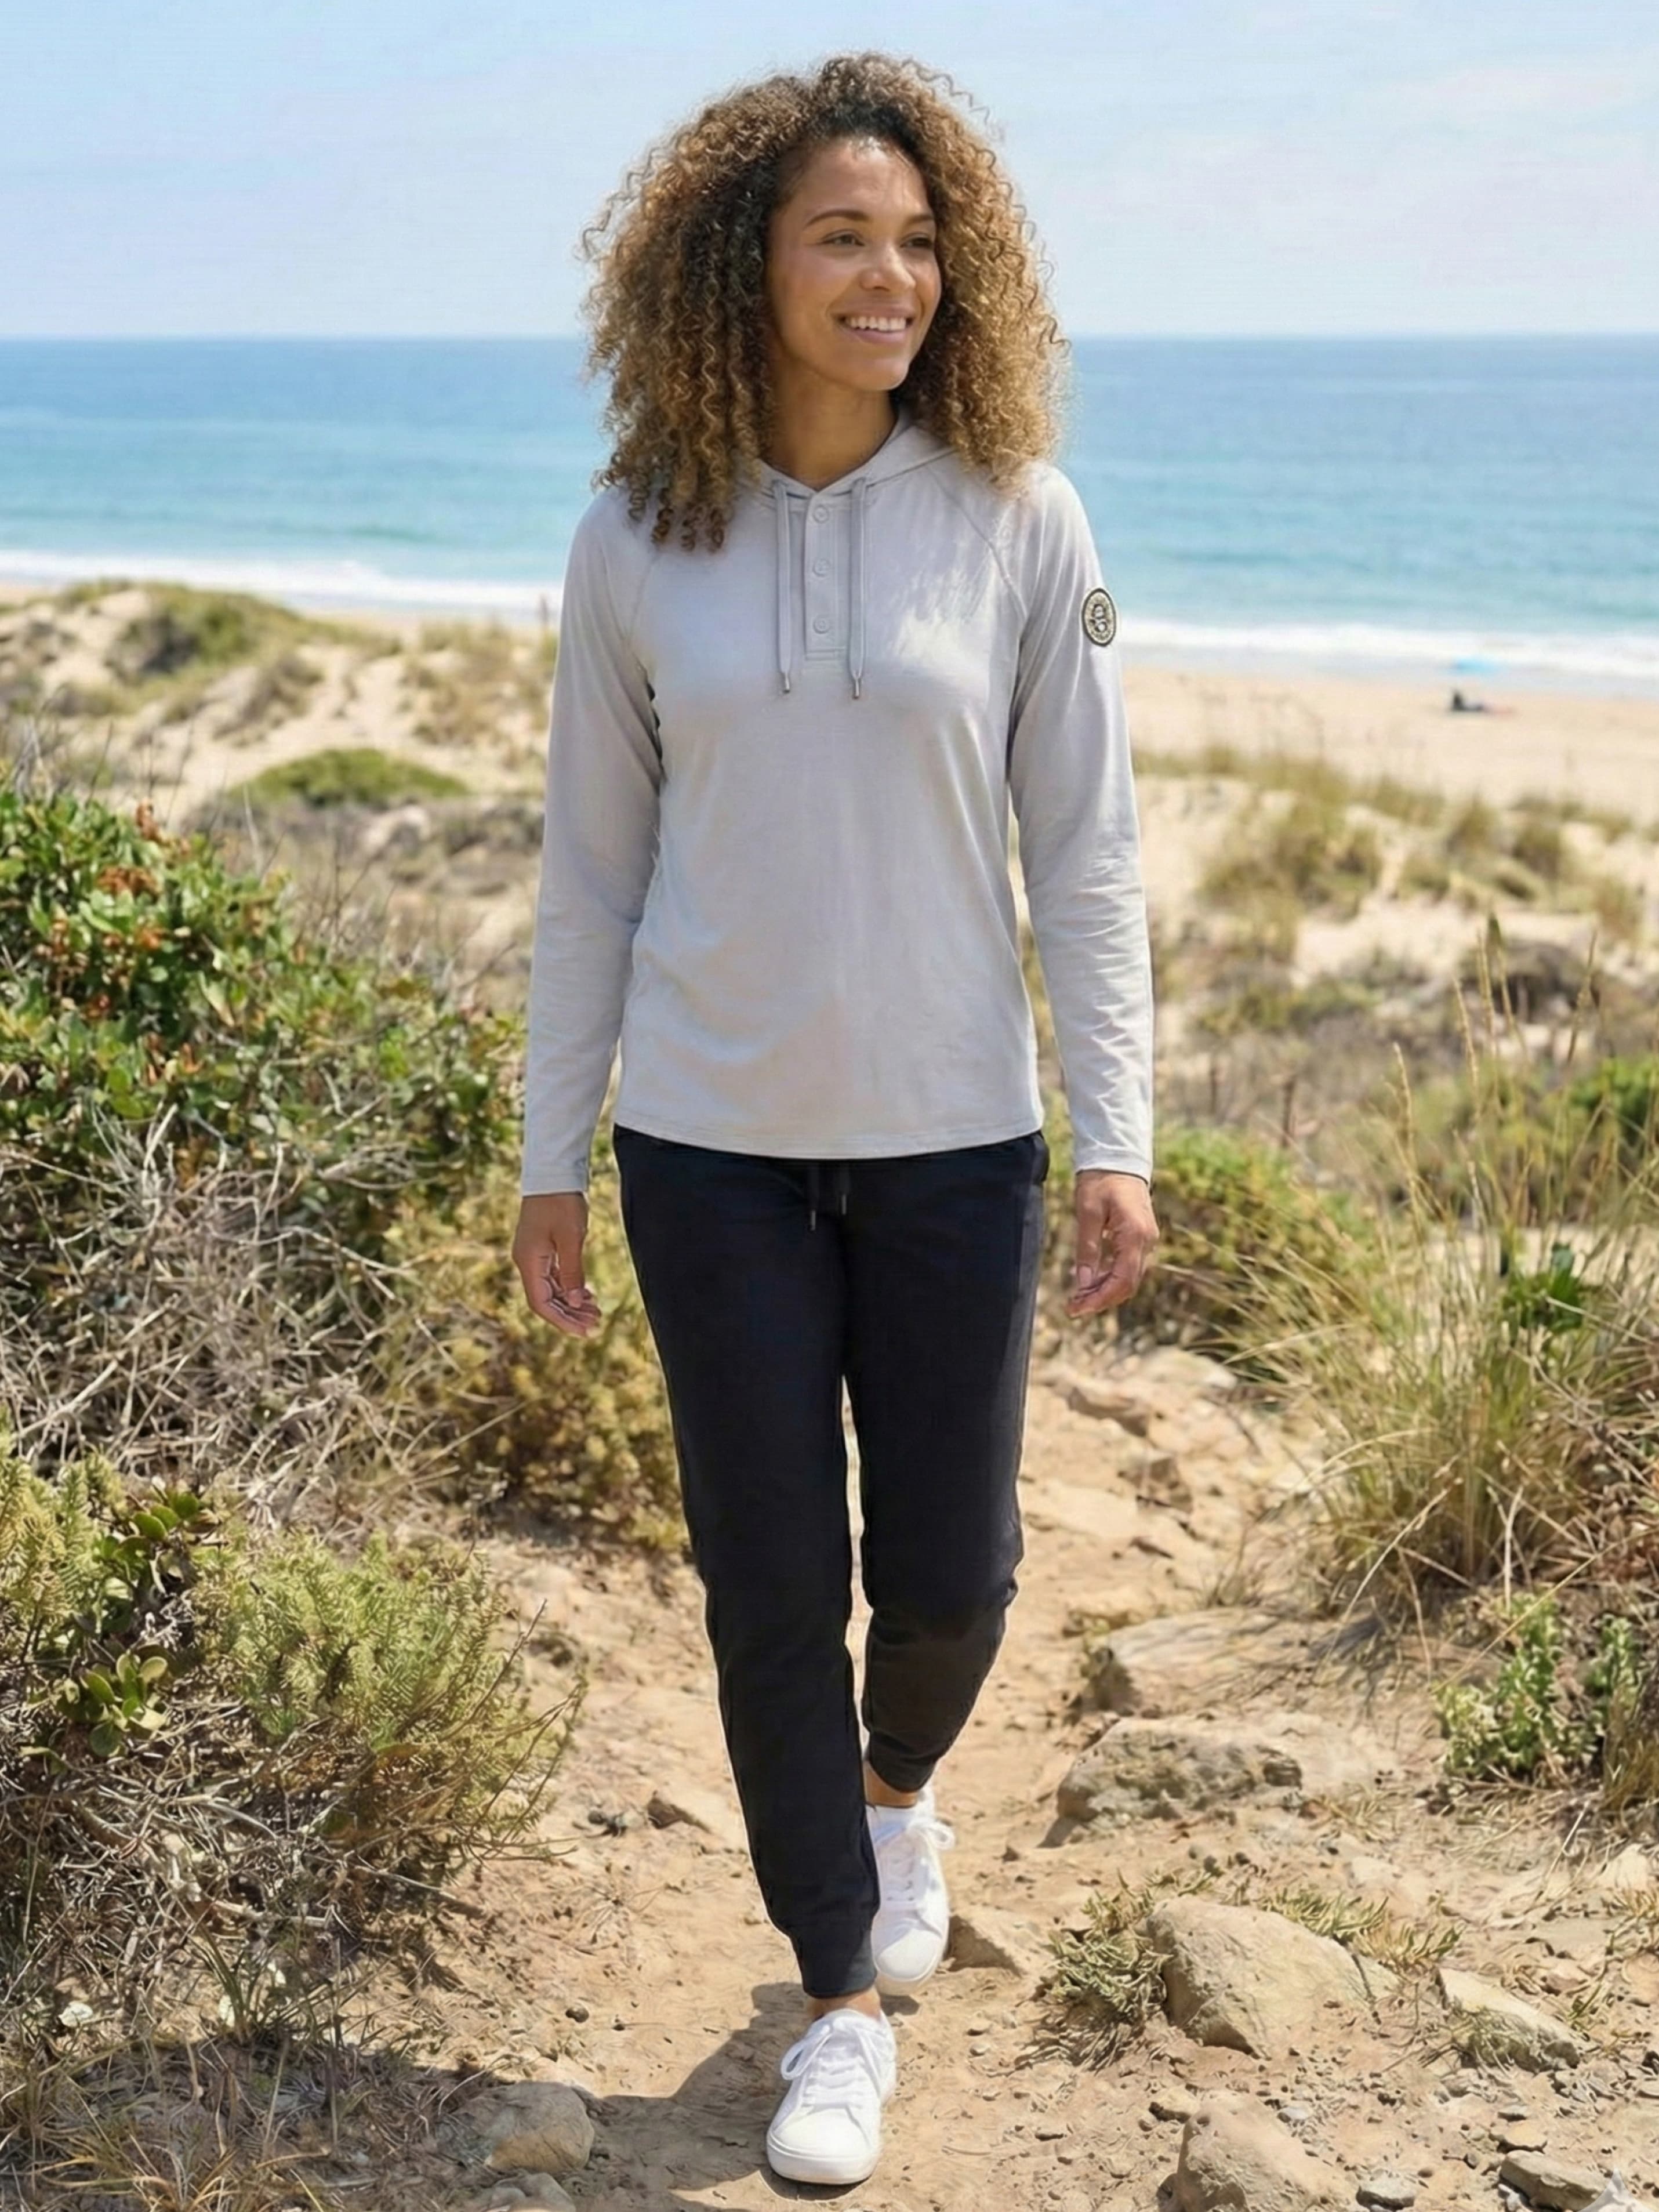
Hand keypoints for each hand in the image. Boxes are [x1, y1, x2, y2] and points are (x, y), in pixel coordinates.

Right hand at [512, 1192, 602, 1338]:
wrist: (553, 1173)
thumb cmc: (561, 1202)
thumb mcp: (571, 1238)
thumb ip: (572, 1272)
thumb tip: (574, 1303)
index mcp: (529, 1261)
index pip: (541, 1303)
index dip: (562, 1320)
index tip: (583, 1332)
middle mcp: (526, 1261)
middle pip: (545, 1299)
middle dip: (570, 1314)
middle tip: (596, 1324)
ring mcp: (533, 1255)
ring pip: (550, 1289)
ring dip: (571, 1302)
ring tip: (595, 1312)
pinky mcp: (541, 1248)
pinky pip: (552, 1276)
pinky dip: (568, 1287)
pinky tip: (586, 1294)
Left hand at [1066, 1170, 1157, 1318]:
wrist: (1118, 1158)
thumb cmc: (1101, 1181)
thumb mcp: (1087, 1213)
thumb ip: (1087, 1249)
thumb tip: (1083, 1284)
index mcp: (1135, 1234)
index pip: (1122, 1280)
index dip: (1100, 1299)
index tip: (1077, 1309)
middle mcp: (1147, 1241)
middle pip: (1127, 1284)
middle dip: (1101, 1300)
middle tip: (1073, 1308)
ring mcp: (1146, 1240)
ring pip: (1128, 1278)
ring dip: (1105, 1291)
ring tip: (1078, 1299)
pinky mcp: (1140, 1238)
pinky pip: (1128, 1266)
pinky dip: (1110, 1278)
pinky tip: (1090, 1283)